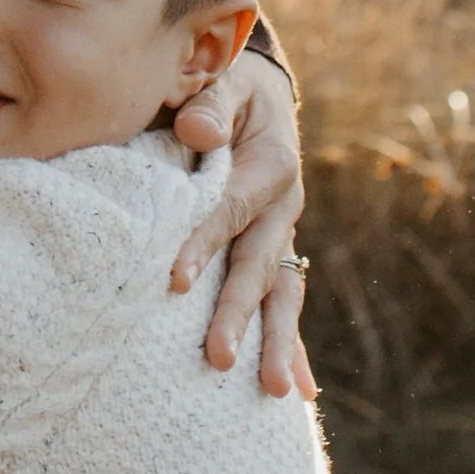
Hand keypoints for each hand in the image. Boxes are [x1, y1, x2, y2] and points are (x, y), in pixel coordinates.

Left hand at [172, 42, 314, 398]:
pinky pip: (285, 304)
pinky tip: (299, 394)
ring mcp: (283, 235)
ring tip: (272, 391)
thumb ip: (207, 104)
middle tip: (216, 356)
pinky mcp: (276, 254)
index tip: (175, 281)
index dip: (204, 242)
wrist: (257, 96)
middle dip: (238, 312)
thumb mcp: (220, 80)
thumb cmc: (224, 88)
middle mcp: (285, 206)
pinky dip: (295, 348)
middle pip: (259, 265)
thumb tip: (196, 134)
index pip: (230, 208)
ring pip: (282, 294)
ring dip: (277, 343)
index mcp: (271, 163)